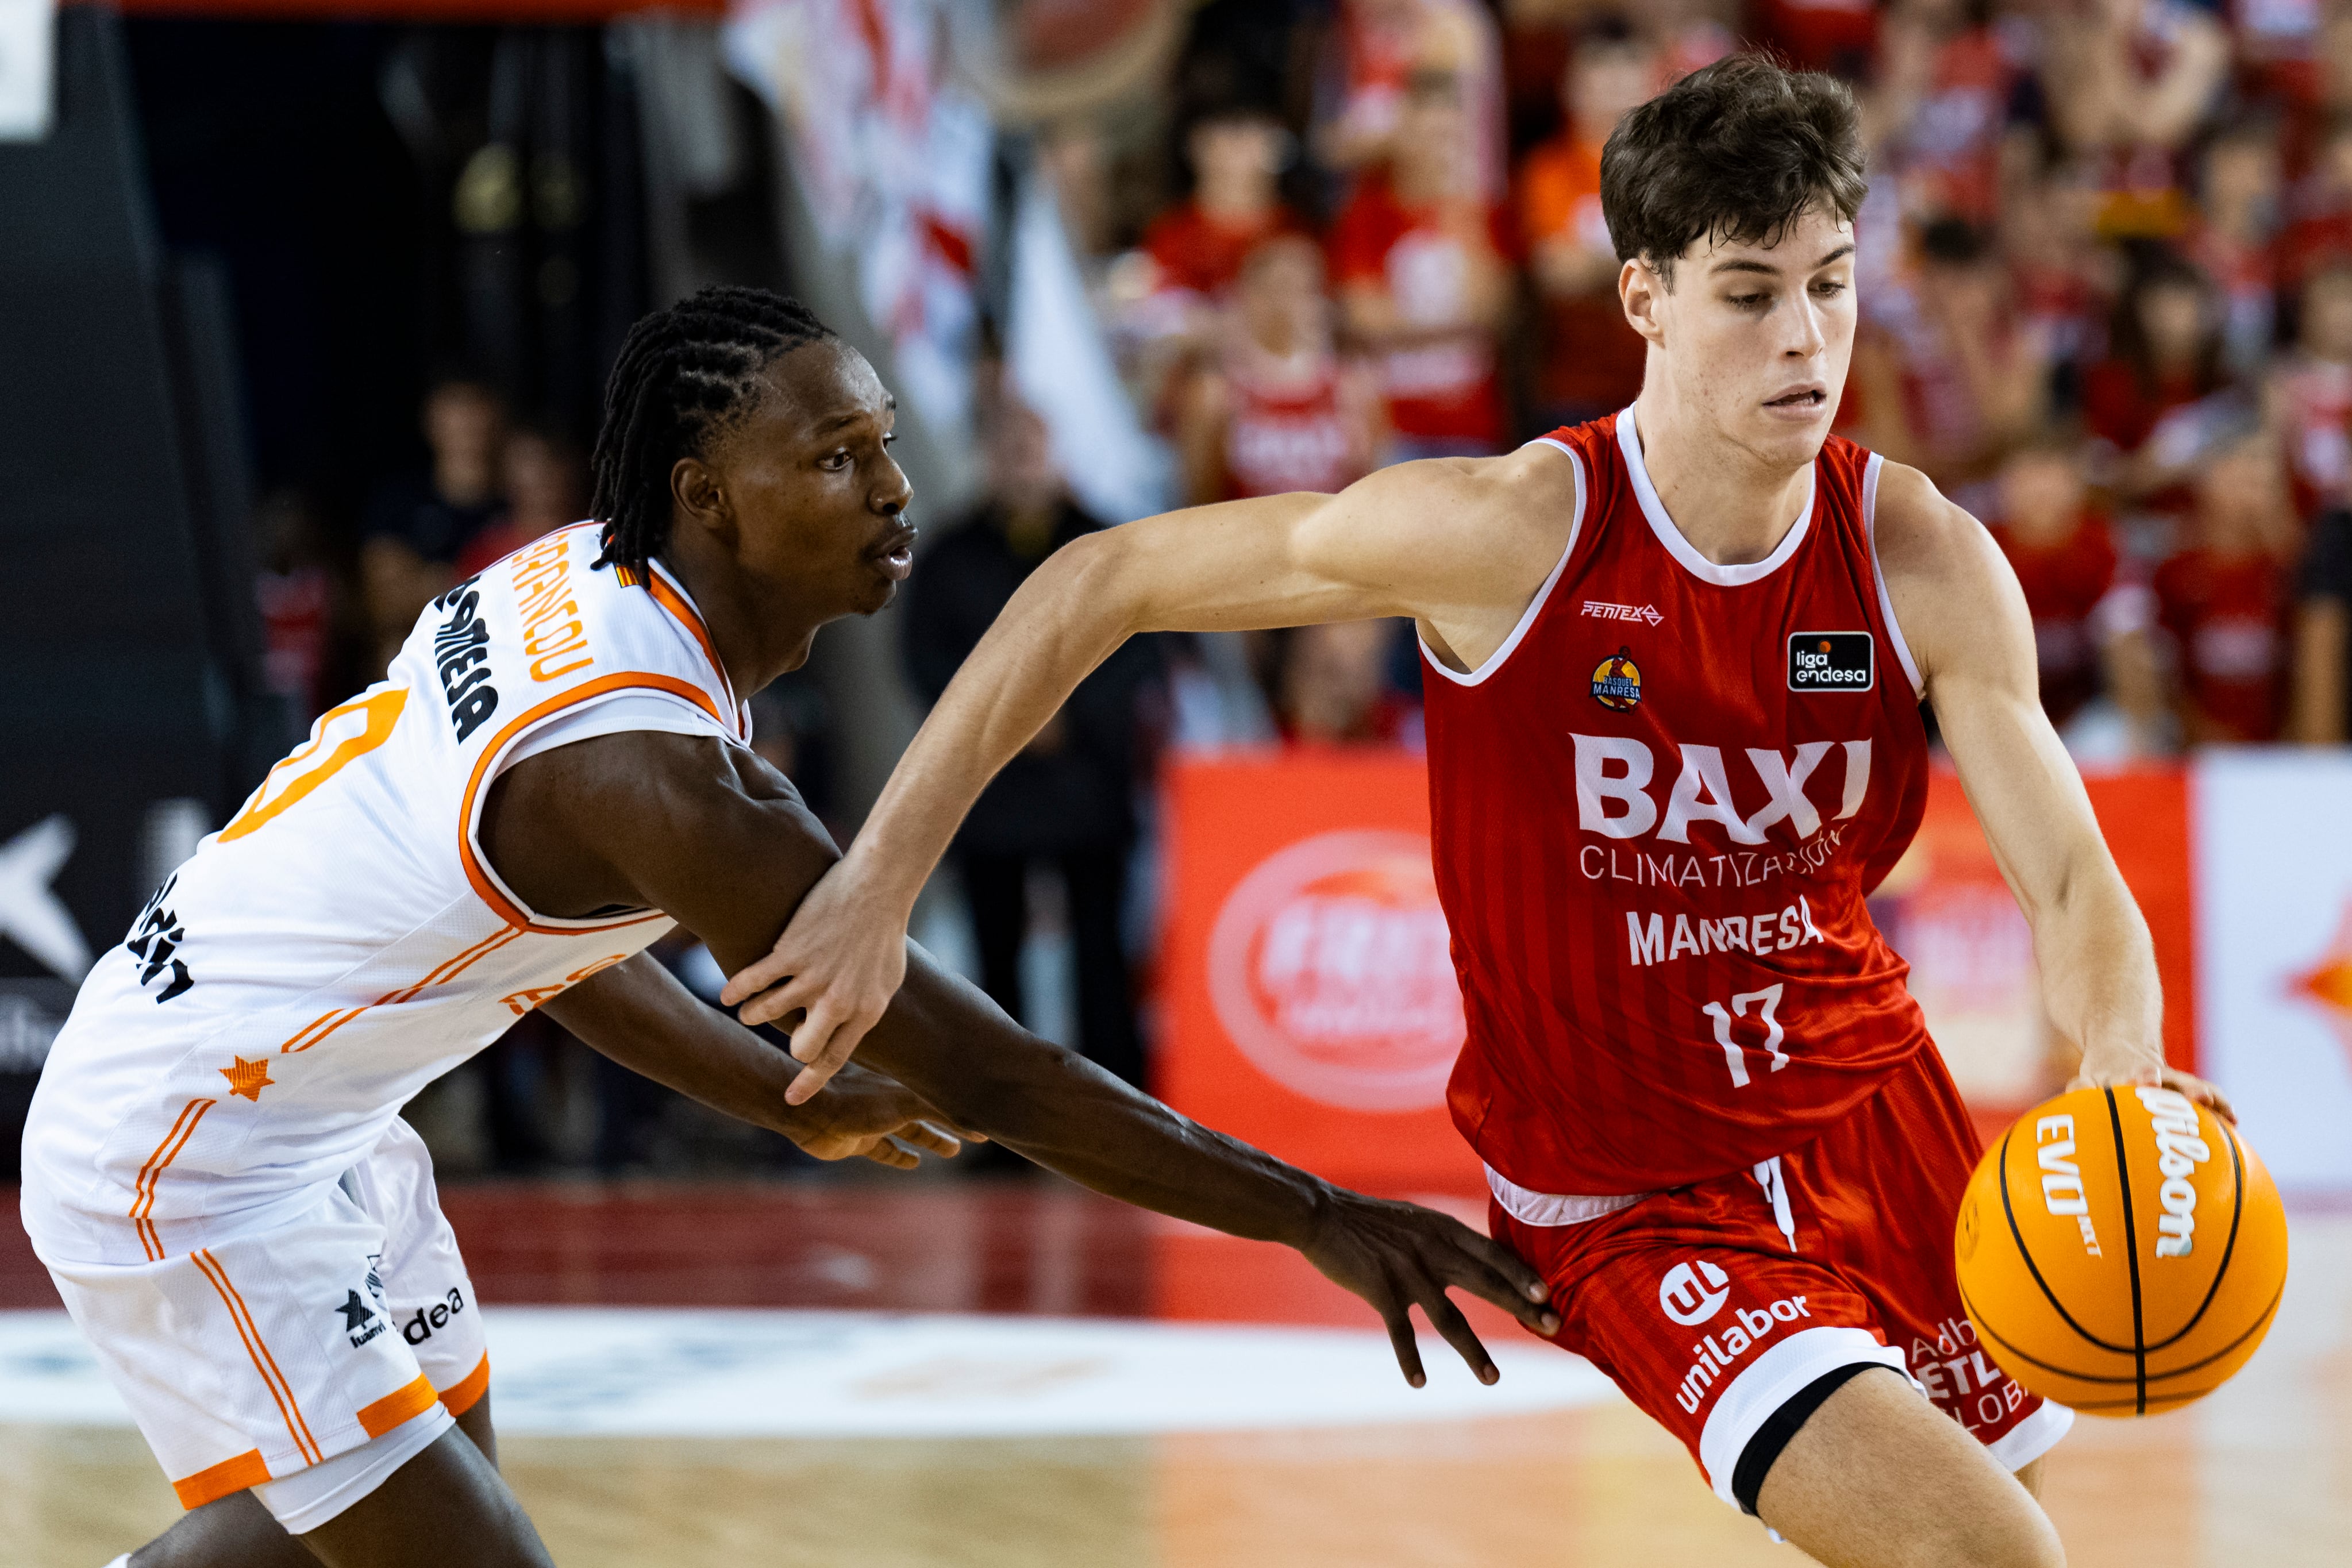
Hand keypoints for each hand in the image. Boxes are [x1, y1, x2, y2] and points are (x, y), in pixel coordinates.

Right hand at [720, 851, 911, 1104]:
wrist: (877, 887)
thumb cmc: (885, 931)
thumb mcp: (888, 979)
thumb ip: (866, 1007)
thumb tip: (849, 1027)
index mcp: (865, 1012)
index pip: (834, 1059)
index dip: (810, 1082)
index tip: (792, 1098)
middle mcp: (838, 1002)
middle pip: (801, 1047)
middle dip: (791, 1042)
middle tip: (786, 1028)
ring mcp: (812, 978)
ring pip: (767, 1014)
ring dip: (754, 1015)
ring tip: (748, 1011)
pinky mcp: (790, 953)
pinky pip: (752, 982)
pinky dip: (735, 991)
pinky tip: (727, 995)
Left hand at [786, 1060, 982, 1168]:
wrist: (813, 1112)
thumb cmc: (861, 1099)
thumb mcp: (909, 1101)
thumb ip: (941, 1109)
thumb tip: (979, 1119)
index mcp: (904, 1085)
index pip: (940, 1094)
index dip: (961, 1106)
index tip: (985, 1116)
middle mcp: (891, 1100)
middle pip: (929, 1112)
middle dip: (951, 1122)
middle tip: (975, 1135)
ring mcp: (875, 1121)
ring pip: (911, 1132)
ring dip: (931, 1141)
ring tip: (952, 1150)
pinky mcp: (859, 1141)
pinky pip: (885, 1151)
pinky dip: (900, 1157)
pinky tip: (913, 1163)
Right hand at [1300, 1189, 1560, 1387]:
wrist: (1323, 1214)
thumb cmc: (1370, 1219)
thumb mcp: (1417, 1219)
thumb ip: (1446, 1239)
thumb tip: (1478, 1257)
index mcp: (1443, 1230)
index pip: (1492, 1253)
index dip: (1521, 1274)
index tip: (1548, 1295)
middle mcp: (1433, 1250)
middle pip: (1486, 1283)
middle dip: (1522, 1306)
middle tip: (1553, 1327)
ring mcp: (1408, 1271)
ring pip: (1450, 1319)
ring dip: (1475, 1352)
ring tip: (1494, 1379)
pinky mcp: (1381, 1290)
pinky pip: (1401, 1332)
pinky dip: (1410, 1359)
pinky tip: (1419, 1382)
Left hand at [2069, 1046, 2234, 1124]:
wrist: (2122, 1050)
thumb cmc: (2103, 1076)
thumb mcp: (2088, 1080)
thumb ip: (2082, 1088)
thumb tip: (2076, 1090)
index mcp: (2125, 1075)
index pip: (2133, 1077)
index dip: (2142, 1078)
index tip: (2149, 1080)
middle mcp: (2153, 1077)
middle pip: (2171, 1081)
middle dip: (2186, 1090)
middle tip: (2197, 1097)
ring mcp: (2173, 1082)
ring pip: (2193, 1086)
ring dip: (2207, 1097)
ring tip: (2227, 1112)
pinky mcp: (2188, 1088)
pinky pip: (2208, 1095)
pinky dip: (2220, 1105)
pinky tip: (2233, 1121)